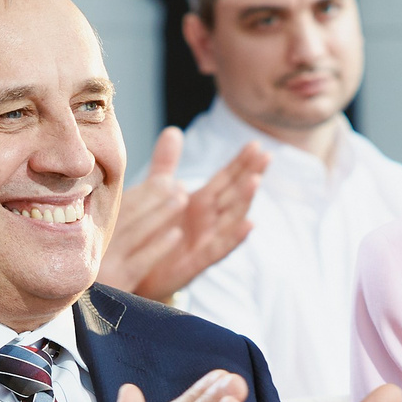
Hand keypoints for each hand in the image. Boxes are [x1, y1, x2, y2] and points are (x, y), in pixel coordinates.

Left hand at [96, 130, 260, 300]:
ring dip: (244, 201)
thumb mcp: (157, 194)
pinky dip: (234, 238)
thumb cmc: (151, 233)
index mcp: (200, 204)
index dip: (240, 163)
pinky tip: (249, 225)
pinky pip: (219, 249)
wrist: (134, 270)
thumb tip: (173, 131)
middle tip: (266, 156)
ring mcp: (205, 242)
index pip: (225, 179)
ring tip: (255, 181)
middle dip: (250, 175)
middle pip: (234, 195)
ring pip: (231, 219)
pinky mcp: (196, 263)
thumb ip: (166, 164)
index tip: (256, 145)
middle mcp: (208, 222)